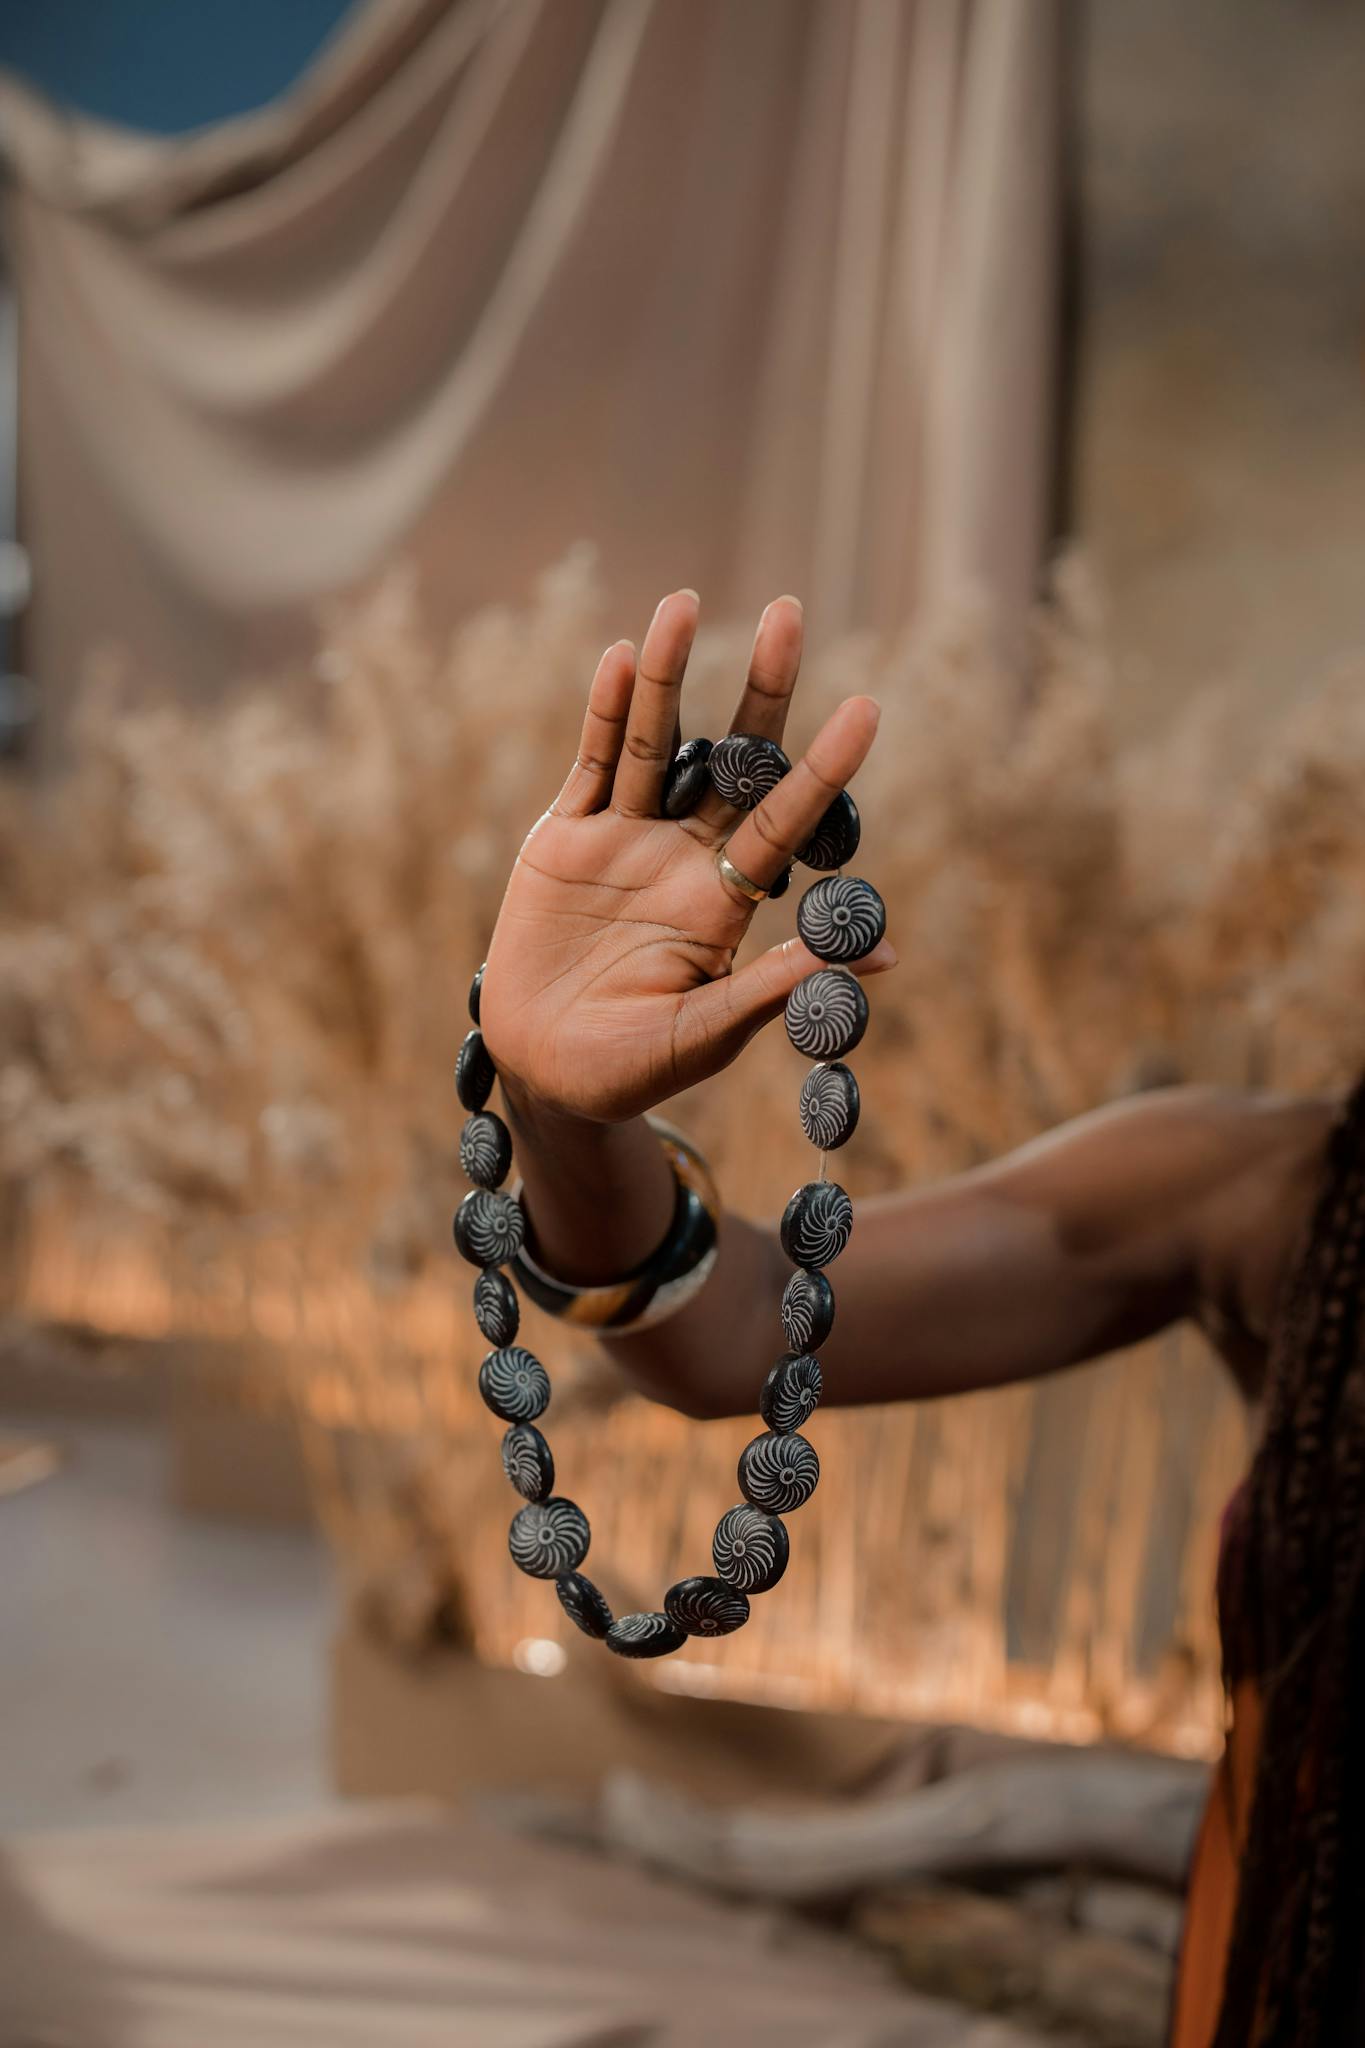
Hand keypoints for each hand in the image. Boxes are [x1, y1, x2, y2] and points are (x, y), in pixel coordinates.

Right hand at [480, 590, 896, 1124]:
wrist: (546, 1076)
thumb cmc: (634, 1071)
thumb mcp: (708, 1034)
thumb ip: (777, 987)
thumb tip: (883, 955)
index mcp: (729, 901)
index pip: (786, 819)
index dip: (824, 766)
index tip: (868, 706)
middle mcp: (685, 856)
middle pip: (731, 757)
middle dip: (760, 688)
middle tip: (789, 610)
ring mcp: (624, 841)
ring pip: (652, 743)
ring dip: (666, 676)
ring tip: (682, 601)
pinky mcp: (565, 840)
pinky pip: (590, 765)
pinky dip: (602, 714)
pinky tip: (619, 657)